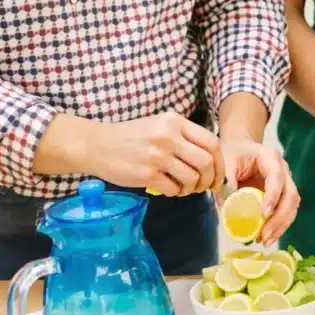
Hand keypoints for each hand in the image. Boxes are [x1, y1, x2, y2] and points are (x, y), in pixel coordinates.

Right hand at [85, 112, 222, 196]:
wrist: (94, 144)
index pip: (212, 143)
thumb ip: (184, 137)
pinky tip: (169, 189)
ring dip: (191, 188)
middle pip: (206, 162)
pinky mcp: (145, 173)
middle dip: (210, 179)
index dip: (220, 163)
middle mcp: (167, 136)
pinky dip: (175, 192)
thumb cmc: (131, 137)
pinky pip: (173, 188)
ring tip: (183, 188)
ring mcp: (156, 155)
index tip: (217, 175)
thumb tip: (212, 161)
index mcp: (175, 122)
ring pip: (192, 178)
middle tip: (203, 186)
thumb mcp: (159, 126)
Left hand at [219, 137, 299, 246]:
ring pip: (292, 206)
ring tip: (265, 240)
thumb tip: (226, 209)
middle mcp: (284, 170)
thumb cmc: (234, 153)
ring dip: (281, 225)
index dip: (272, 197)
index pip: (277, 178)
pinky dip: (278, 226)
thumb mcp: (226, 162)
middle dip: (279, 217)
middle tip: (265, 234)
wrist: (241, 149)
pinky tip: (266, 237)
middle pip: (291, 195)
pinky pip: (286, 212)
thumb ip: (226, 182)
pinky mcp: (283, 195)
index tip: (264, 214)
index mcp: (270, 158)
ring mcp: (286, 183)